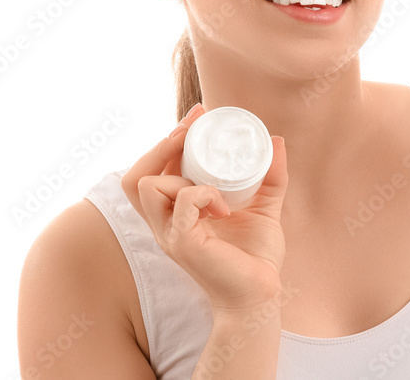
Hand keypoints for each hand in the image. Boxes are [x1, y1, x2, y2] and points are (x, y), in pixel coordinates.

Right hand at [120, 103, 289, 311]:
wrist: (261, 294)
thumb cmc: (256, 256)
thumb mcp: (264, 206)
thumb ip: (270, 175)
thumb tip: (276, 141)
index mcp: (176, 214)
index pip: (152, 170)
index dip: (168, 140)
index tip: (199, 115)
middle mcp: (165, 224)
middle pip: (134, 176)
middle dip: (161, 145)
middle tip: (192, 128)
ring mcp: (170, 234)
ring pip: (146, 185)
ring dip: (180, 173)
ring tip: (213, 184)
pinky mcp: (183, 244)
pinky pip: (181, 203)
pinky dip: (202, 194)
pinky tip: (224, 206)